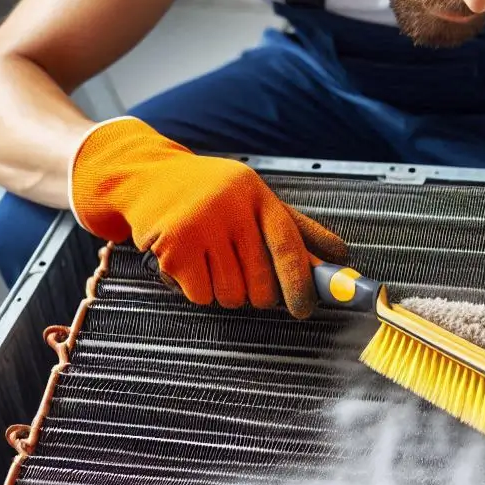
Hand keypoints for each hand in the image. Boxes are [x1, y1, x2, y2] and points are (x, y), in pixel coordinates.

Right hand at [69, 117, 346, 315]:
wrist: (145, 176)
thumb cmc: (210, 192)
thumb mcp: (254, 198)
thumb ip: (297, 229)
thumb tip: (339, 258)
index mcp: (258, 195)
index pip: (289, 245)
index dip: (301, 282)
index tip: (304, 308)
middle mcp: (231, 207)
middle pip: (260, 283)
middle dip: (258, 295)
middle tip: (246, 280)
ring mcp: (200, 225)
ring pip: (231, 295)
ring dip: (224, 292)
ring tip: (212, 262)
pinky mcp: (173, 246)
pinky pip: (200, 295)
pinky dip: (197, 290)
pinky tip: (189, 264)